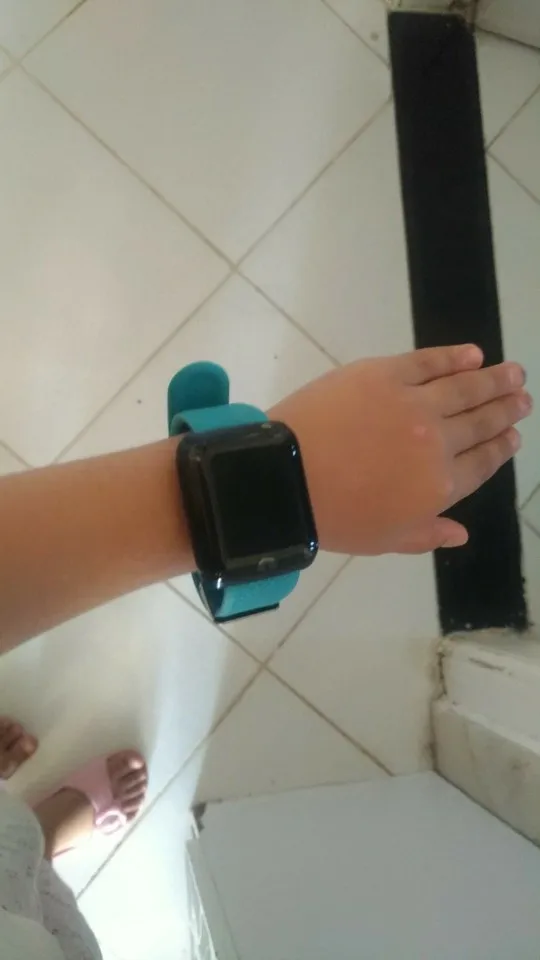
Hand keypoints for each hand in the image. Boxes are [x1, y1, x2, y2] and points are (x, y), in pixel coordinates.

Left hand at [269, 345, 531, 554]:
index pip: (482, 463)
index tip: (514, 435)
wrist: (286, 477)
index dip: (501, 447)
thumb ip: (426, 534)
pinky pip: (430, 362)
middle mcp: (438, 443)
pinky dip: (455, 357)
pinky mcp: (386, 375)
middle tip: (523, 397)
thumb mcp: (384, 539)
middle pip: (480, 422)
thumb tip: (462, 533)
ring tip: (513, 372)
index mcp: (440, 487)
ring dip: (494, 379)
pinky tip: (474, 354)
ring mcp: (414, 404)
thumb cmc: (333, 517)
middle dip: (505, 410)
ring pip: (466, 388)